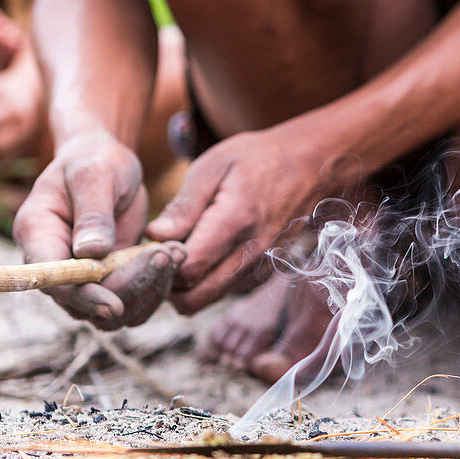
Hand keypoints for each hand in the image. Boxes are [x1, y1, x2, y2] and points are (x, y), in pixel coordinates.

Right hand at [14, 131, 183, 328]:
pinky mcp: (114, 280)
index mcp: (39, 237)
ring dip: (151, 288)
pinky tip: (175, 253)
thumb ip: (93, 214)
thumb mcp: (94, 176)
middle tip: (165, 255)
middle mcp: (58, 265)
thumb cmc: (94, 161)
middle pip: (89, 304)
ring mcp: (86, 278)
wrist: (108, 164)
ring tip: (175, 250)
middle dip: (131, 287)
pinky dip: (160, 283)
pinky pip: (137, 299)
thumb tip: (91, 253)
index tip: (115, 306)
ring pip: (118, 309)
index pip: (53, 282)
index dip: (83, 298)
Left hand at [146, 125, 339, 313]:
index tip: (150, 243)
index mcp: (234, 222)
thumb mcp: (213, 166)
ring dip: (185, 286)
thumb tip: (154, 236)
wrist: (309, 166)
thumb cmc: (256, 159)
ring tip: (177, 253)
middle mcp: (250, 253)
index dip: (159, 263)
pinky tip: (201, 254)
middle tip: (157, 256)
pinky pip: (225, 291)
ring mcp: (259, 266)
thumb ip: (184, 205)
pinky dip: (206, 282)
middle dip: (166, 285)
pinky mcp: (264, 271)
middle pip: (194, 298)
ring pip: (208, 299)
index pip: (186, 269)